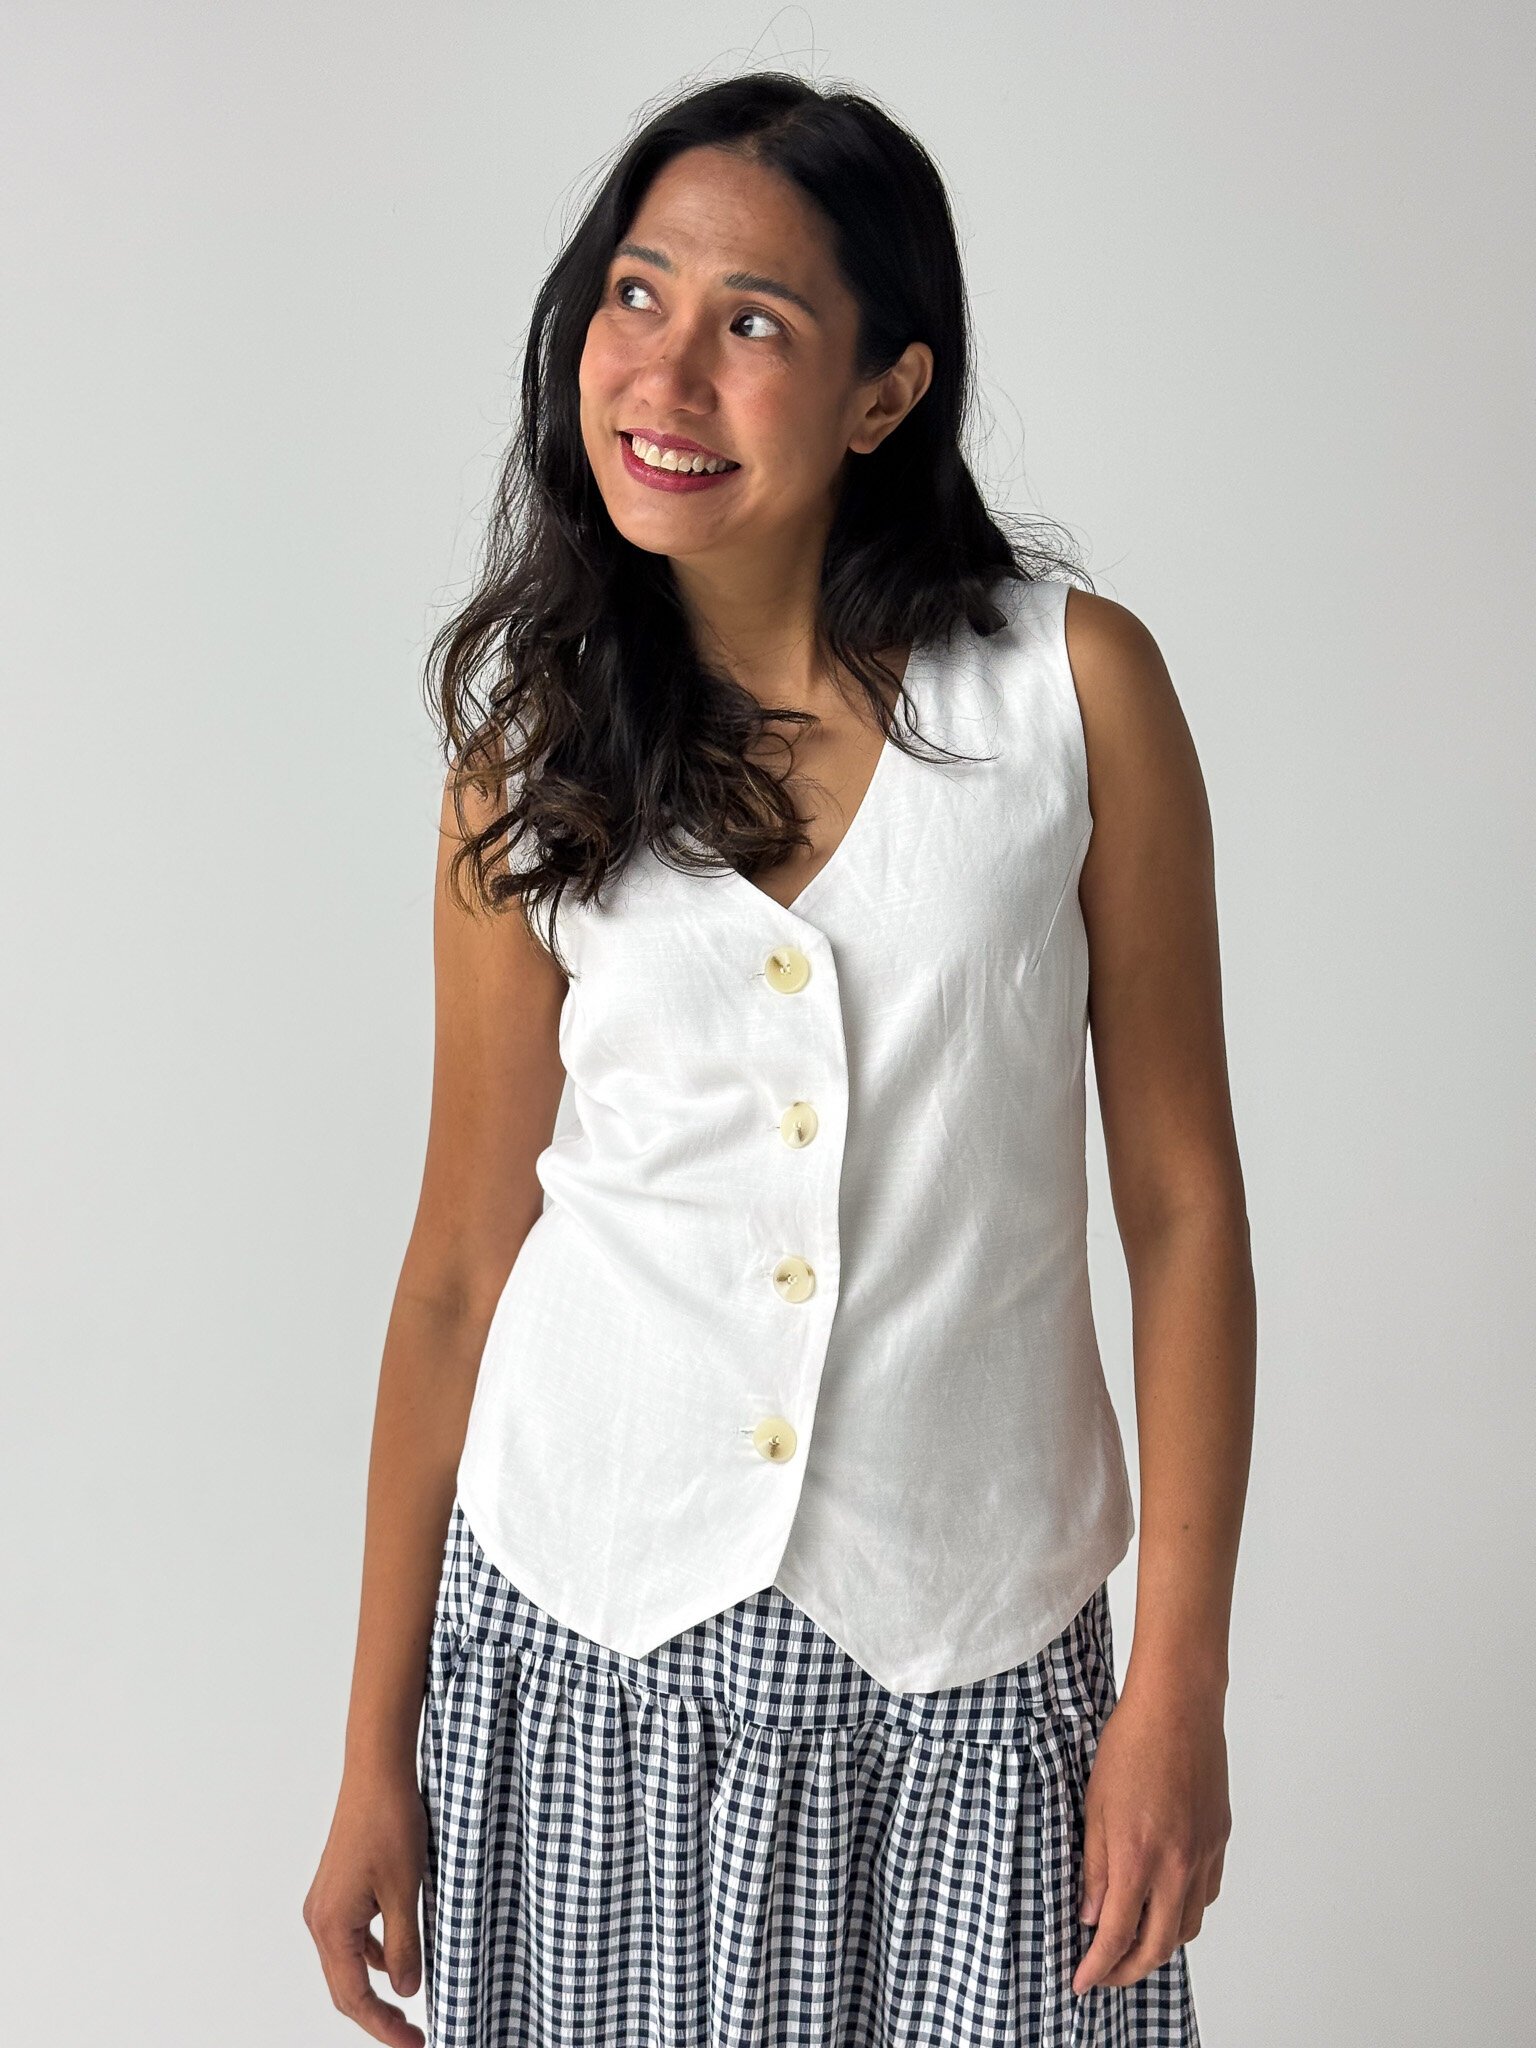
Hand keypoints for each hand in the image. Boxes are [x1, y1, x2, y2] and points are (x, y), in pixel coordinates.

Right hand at [303, 1765, 430, 2044]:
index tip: (414, 2044)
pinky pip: (353, 1935)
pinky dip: (375, 1954)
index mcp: (331, 1926)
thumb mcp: (407, 1891)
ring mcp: (326, 1902)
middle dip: (378, 2015)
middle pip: (345, 1986)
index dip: (383, 2027)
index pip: (354, 1998)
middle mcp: (320, 1919)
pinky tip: (400, 1953)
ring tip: (410, 2003)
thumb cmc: (390, 1823)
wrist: (377, 1771)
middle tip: (414, 2035)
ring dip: (376, 1985)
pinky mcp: (339, 1887)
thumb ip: (406, 1946)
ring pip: (349, 1961)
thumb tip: (409, 1991)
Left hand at [1071, 1677, 1229, 1993]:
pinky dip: (1184, 1911)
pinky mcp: (1219, 1839)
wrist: (1178, 1706)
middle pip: (1158, 1946)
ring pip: (1187, 1926)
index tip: (1082, 1982)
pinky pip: (1205, 1895)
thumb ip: (1095, 1867)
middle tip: (1105, 1974)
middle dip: (1129, 1970)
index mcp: (1139, 1857)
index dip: (1098, 1967)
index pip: (1117, 1936)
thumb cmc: (1130, 1745)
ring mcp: (1204, 1854)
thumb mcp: (1094, 1806)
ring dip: (1160, 1943)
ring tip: (1133, 1940)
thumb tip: (1091, 1916)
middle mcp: (1178, 1865)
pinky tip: (1165, 1901)